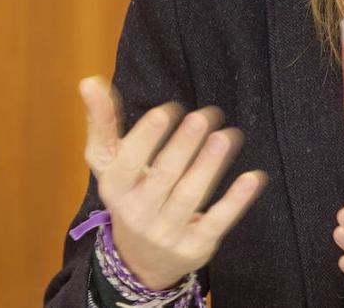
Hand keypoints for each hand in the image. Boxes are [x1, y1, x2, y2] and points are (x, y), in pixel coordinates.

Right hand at [79, 75, 266, 289]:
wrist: (141, 262)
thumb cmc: (130, 195)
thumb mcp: (110, 164)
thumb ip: (103, 123)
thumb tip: (89, 81)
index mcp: (115, 189)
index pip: (128, 162)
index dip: (147, 137)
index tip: (168, 111)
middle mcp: (138, 213)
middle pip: (163, 175)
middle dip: (184, 144)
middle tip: (205, 115)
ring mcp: (167, 232)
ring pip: (190, 196)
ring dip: (209, 165)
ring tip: (226, 135)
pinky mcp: (195, 246)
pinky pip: (217, 221)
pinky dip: (236, 200)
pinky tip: (253, 177)